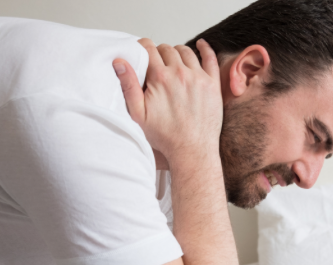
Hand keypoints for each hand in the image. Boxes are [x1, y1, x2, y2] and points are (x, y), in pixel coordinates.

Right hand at [112, 38, 222, 162]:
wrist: (192, 151)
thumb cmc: (165, 137)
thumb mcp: (138, 114)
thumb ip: (128, 85)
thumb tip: (119, 61)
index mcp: (160, 77)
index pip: (148, 49)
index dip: (143, 48)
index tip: (142, 52)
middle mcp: (180, 73)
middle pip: (167, 49)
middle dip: (159, 53)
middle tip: (157, 64)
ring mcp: (199, 78)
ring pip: (186, 52)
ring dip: (177, 53)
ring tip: (173, 61)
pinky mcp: (213, 85)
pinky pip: (210, 59)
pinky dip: (205, 49)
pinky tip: (201, 46)